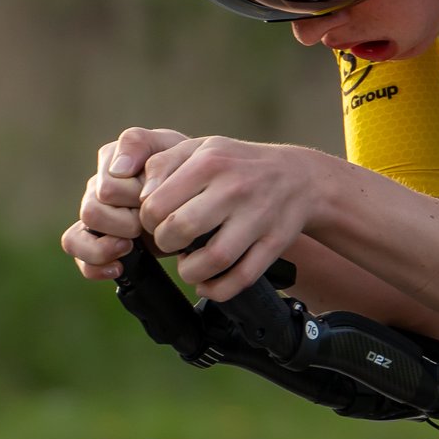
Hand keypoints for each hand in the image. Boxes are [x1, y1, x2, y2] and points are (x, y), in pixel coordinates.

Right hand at [63, 127, 188, 279]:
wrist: (199, 199)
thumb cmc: (184, 170)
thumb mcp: (169, 147)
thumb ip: (138, 144)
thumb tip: (117, 170)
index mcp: (110, 163)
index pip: (107, 188)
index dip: (133, 199)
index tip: (155, 198)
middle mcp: (97, 190)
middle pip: (91, 213)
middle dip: (124, 223)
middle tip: (149, 224)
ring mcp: (94, 218)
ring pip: (76, 238)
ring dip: (106, 246)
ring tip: (131, 245)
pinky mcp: (95, 243)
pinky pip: (79, 260)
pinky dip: (94, 266)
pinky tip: (118, 267)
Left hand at [137, 136, 319, 300]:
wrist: (298, 177)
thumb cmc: (238, 165)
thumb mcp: (200, 149)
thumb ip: (163, 164)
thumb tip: (140, 196)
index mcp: (210, 163)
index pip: (157, 204)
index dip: (147, 221)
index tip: (156, 222)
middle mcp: (235, 188)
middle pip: (181, 229)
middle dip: (165, 244)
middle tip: (170, 242)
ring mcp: (258, 218)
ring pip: (213, 259)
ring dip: (190, 271)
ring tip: (188, 264)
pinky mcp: (273, 243)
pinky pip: (241, 278)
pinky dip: (218, 289)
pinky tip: (208, 283)